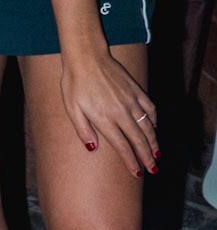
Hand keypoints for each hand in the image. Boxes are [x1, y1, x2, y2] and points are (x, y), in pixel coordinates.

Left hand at [60, 50, 157, 177]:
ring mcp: (131, 100)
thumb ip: (83, 130)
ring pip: (148, 127)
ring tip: (157, 155)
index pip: (122, 146)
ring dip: (154, 142)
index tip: (137, 173)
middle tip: (153, 170)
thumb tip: (92, 148)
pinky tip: (154, 128)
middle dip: (147, 157)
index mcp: (104, 118)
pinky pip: (150, 109)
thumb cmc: (75, 83)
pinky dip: (155, 121)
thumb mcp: (71, 108)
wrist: (87, 57)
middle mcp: (121, 112)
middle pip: (139, 140)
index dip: (131, 161)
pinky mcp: (136, 90)